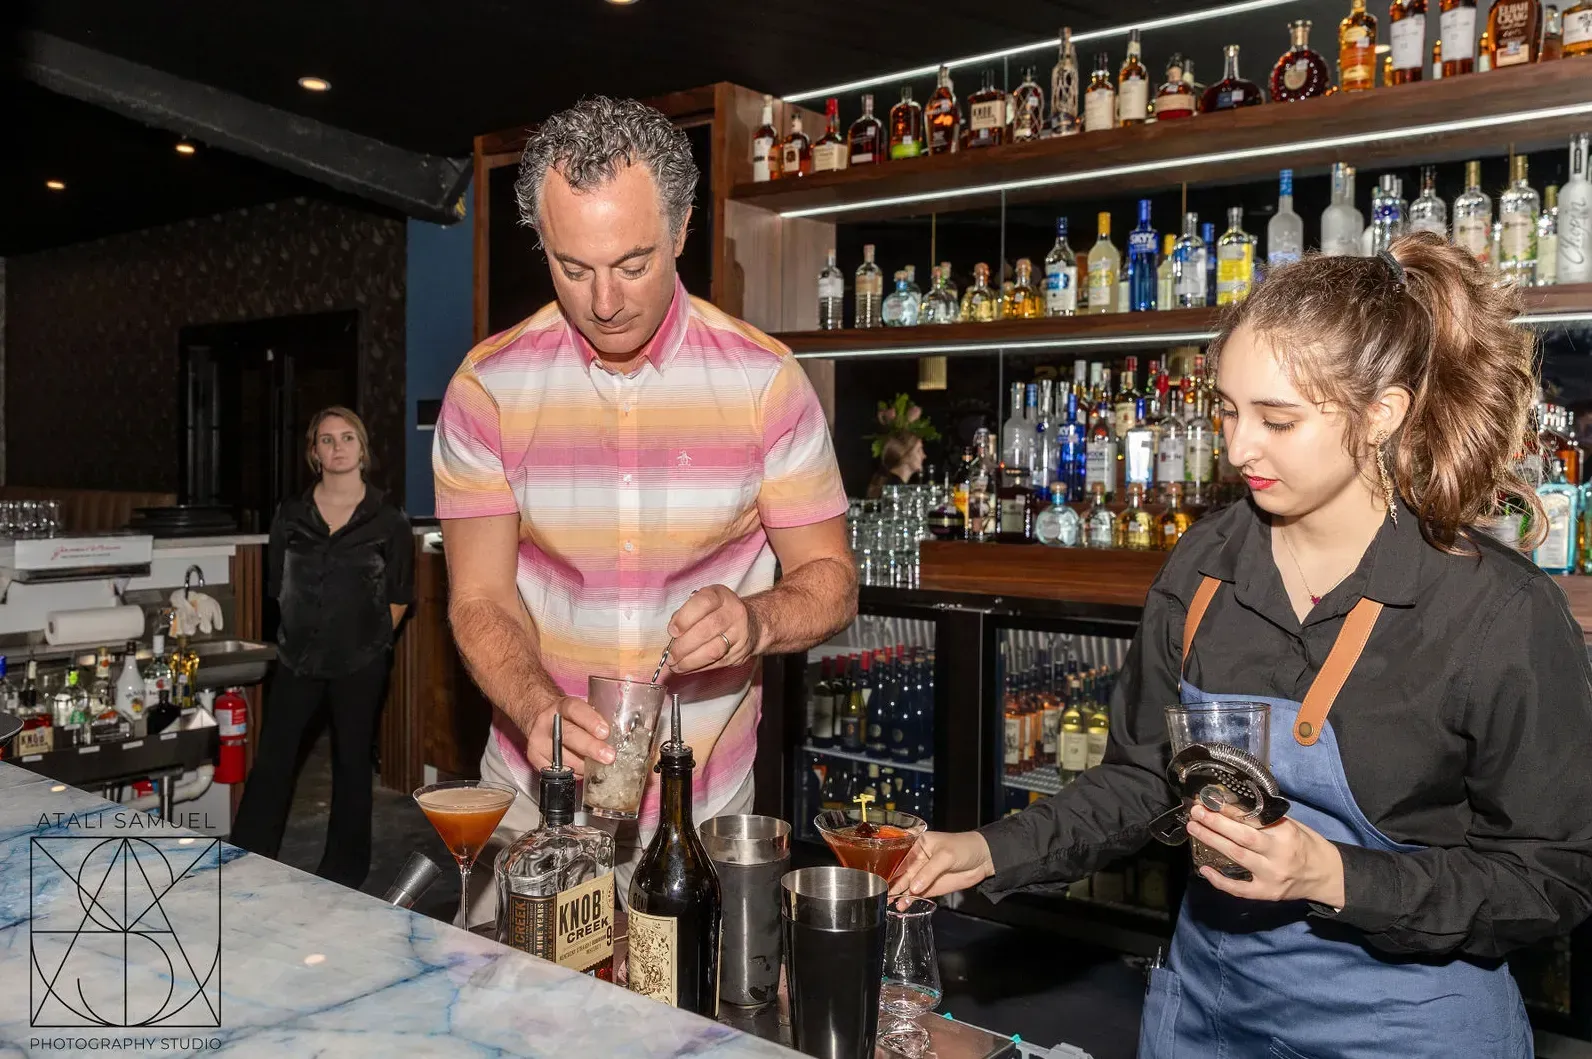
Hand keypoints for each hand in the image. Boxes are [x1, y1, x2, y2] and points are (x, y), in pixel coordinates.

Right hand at [524, 693, 612, 778]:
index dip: (590, 720)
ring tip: (598, 768)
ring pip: (563, 758)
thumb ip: (598, 722)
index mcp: (563, 706)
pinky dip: (574, 773)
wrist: (540, 719)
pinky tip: (582, 771)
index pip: (576, 710)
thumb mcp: (582, 712)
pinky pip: (558, 771)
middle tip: (608, 757)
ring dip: (585, 766)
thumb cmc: (570, 718)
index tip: (605, 732)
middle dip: (591, 748)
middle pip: (569, 735)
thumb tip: (623, 739)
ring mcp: (538, 741)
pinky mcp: (534, 758)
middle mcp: (548, 722)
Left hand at [665, 585, 761, 673]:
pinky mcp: (740, 653)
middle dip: (684, 645)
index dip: (685, 618)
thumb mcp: (705, 602)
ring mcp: (740, 634)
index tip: (672, 631)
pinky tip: (686, 668)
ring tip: (675, 665)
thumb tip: (673, 634)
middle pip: (707, 630)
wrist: (752, 623)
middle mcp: (734, 613)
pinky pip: (717, 663)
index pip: (704, 603)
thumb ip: (687, 613)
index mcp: (722, 596)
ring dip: (690, 661)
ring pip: (713, 651)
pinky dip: (698, 668)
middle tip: (670, 655)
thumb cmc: (719, 611)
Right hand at [888, 831, 995, 906]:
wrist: (983, 860)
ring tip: (887, 901)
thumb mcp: (945, 856)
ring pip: (905, 884)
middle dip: (889, 881)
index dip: (887, 864)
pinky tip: (901, 906)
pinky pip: (915, 894)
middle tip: (878, 891)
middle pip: (898, 871)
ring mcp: (921, 874)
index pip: (897, 854)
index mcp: (916, 844)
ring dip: (896, 893)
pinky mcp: (928, 887)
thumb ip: (929, 872)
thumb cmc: (964, 848)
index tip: (877, 874)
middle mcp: (915, 859)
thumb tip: (914, 887)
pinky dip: (908, 900)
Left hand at [1186, 803, 1345, 906]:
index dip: (1229, 811)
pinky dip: (1220, 881)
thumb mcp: (1292, 826)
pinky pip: (1240, 889)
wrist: (1327, 875)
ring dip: (1212, 842)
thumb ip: (1265, 820)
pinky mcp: (1267, 893)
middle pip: (1242, 838)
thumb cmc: (1307, 845)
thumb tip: (1231, 806)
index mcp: (1286, 834)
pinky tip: (1204, 870)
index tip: (1210, 801)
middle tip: (1196, 813)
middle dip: (1216, 824)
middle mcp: (1279, 855)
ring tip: (1194, 829)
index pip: (1253, 820)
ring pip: (1237, 857)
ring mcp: (1272, 876)